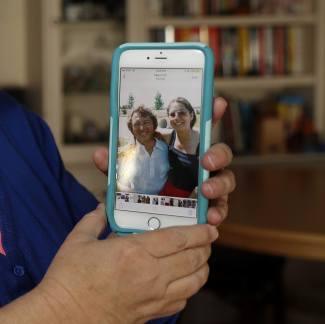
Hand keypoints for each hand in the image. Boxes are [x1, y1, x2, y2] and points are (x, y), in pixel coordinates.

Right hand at [38, 204, 216, 323]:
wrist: (63, 319)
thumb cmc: (67, 281)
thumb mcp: (78, 241)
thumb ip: (94, 221)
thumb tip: (103, 209)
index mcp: (134, 252)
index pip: (179, 238)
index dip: (198, 231)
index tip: (207, 227)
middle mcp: (150, 275)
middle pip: (193, 259)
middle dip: (204, 247)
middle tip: (206, 240)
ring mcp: (152, 298)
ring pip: (193, 282)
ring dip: (202, 269)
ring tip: (200, 260)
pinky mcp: (149, 315)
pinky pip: (180, 302)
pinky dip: (188, 290)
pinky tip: (182, 284)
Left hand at [91, 97, 235, 226]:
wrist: (146, 221)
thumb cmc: (142, 190)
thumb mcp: (127, 174)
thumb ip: (117, 164)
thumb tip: (99, 153)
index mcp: (182, 149)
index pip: (200, 127)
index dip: (211, 112)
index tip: (217, 102)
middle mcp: (199, 165)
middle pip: (219, 152)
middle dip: (218, 153)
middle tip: (207, 160)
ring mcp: (207, 185)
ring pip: (225, 179)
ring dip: (219, 184)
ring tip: (206, 191)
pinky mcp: (209, 207)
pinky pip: (220, 207)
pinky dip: (218, 211)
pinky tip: (211, 216)